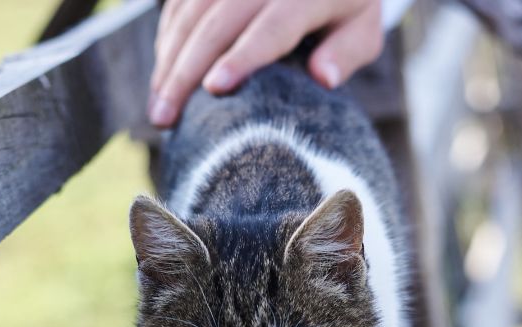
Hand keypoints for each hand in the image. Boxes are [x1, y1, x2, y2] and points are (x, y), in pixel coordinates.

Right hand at [148, 0, 383, 126]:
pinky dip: (167, 40)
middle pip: (218, 21)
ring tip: (158, 110)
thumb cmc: (347, 7)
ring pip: (191, 12)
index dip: (241, 56)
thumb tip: (324, 78)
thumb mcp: (363, 29)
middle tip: (165, 119)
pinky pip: (180, 4)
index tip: (214, 88)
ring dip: (168, 61)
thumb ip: (346, 52)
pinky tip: (163, 77)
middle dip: (186, 71)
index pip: (271, 26)